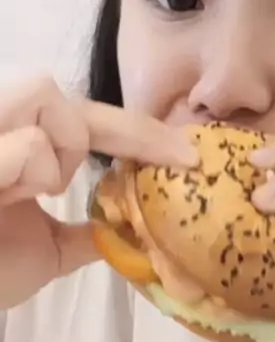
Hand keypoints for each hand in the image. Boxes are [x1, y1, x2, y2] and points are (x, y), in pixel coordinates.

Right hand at [0, 76, 196, 309]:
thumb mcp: (45, 253)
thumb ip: (84, 234)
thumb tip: (124, 230)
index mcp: (13, 146)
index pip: (85, 119)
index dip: (140, 134)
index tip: (190, 157)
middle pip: (52, 88)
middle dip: (73, 135)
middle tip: (54, 186)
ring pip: (41, 95)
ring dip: (50, 153)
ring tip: (22, 193)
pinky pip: (26, 143)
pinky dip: (30, 171)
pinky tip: (5, 197)